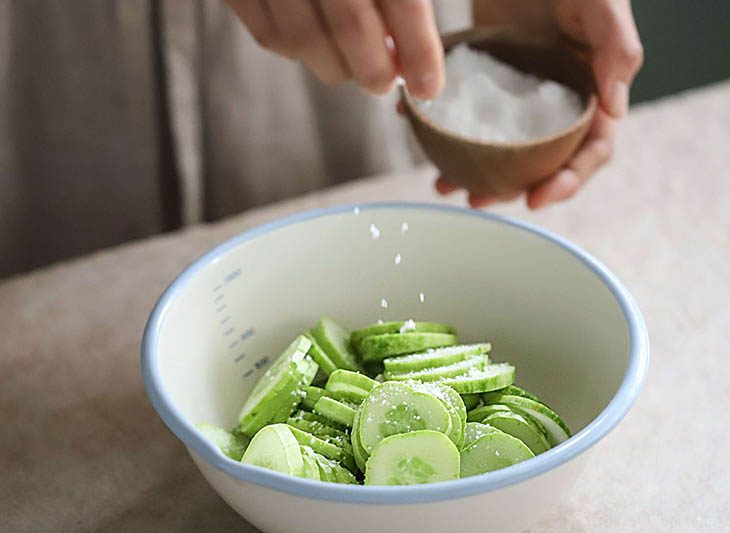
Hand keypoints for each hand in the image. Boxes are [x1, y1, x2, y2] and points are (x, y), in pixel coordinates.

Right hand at [227, 0, 444, 98]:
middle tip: (385, 82)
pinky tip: (313, 45)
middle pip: (352, 28)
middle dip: (375, 70)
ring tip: (352, 68)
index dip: (420, 52)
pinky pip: (267, 34)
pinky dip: (295, 52)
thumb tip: (412, 38)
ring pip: (305, 40)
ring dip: (336, 68)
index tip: (429, 86)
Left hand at [440, 0, 643, 208]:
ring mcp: (520, 96)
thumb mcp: (602, 5)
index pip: (589, 152)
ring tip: (444, 185)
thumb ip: (616, 50)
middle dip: (510, 189)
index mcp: (593, 95)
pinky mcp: (488, 82)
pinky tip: (423, 135)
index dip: (567, 182)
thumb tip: (615, 111)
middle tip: (476, 200)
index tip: (535, 200)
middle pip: (539, 163)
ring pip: (501, 148)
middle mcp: (557, 104)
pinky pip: (469, 114)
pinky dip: (447, 131)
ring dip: (474, 172)